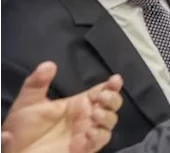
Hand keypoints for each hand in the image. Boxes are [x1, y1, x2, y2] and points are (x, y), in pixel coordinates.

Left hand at [0, 62, 122, 152]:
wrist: (15, 150)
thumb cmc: (22, 128)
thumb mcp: (28, 101)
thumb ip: (37, 82)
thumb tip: (49, 64)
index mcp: (77, 104)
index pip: (102, 90)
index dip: (112, 84)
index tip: (115, 79)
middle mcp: (85, 117)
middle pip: (112, 104)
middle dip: (112, 98)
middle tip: (102, 96)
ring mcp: (86, 133)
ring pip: (110, 122)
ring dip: (107, 116)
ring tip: (94, 114)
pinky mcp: (83, 148)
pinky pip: (100, 140)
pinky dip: (97, 135)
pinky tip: (87, 133)